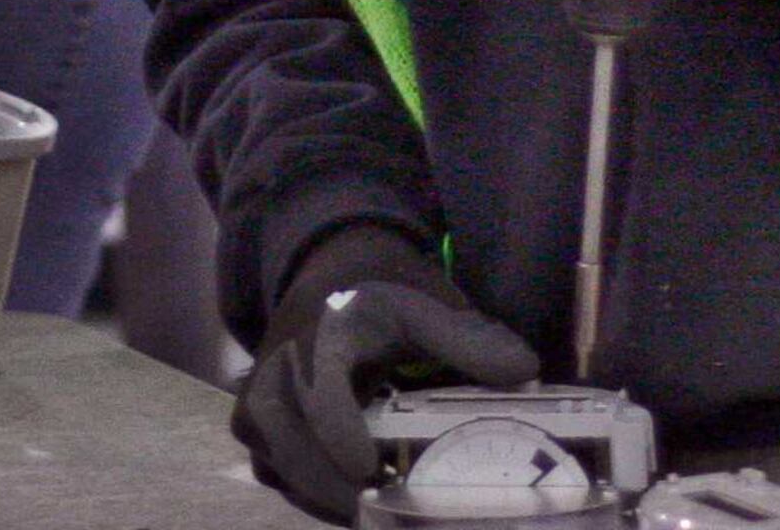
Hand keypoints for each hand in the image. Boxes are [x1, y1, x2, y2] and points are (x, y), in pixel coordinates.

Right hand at [236, 225, 540, 521]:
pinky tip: (363, 500)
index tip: (374, 472)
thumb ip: (467, 338)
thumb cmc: (376, 293)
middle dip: (341, 490)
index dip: (341, 438)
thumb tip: (524, 369)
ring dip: (333, 497)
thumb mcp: (423, 304)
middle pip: (294, 451)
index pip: (318, 397)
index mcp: (317, 340)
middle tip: (391, 513)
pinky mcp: (255, 431)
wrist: (325, 274)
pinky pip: (284, 477)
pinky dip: (321, 493)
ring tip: (385, 512)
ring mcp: (257, 407)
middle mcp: (275, 375)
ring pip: (287, 472)